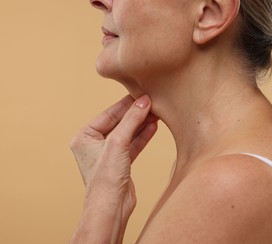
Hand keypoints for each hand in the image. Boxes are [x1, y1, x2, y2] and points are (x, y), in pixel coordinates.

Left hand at [70, 94, 157, 212]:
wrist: (111, 207)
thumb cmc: (105, 178)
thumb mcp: (118, 143)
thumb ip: (131, 120)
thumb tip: (143, 102)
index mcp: (84, 137)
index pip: (108, 114)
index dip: (126, 104)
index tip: (141, 95)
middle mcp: (94, 145)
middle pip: (119, 123)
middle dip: (136, 114)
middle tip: (152, 103)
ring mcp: (108, 154)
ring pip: (128, 133)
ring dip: (142, 124)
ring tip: (156, 113)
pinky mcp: (121, 163)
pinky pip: (133, 144)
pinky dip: (143, 136)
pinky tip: (153, 127)